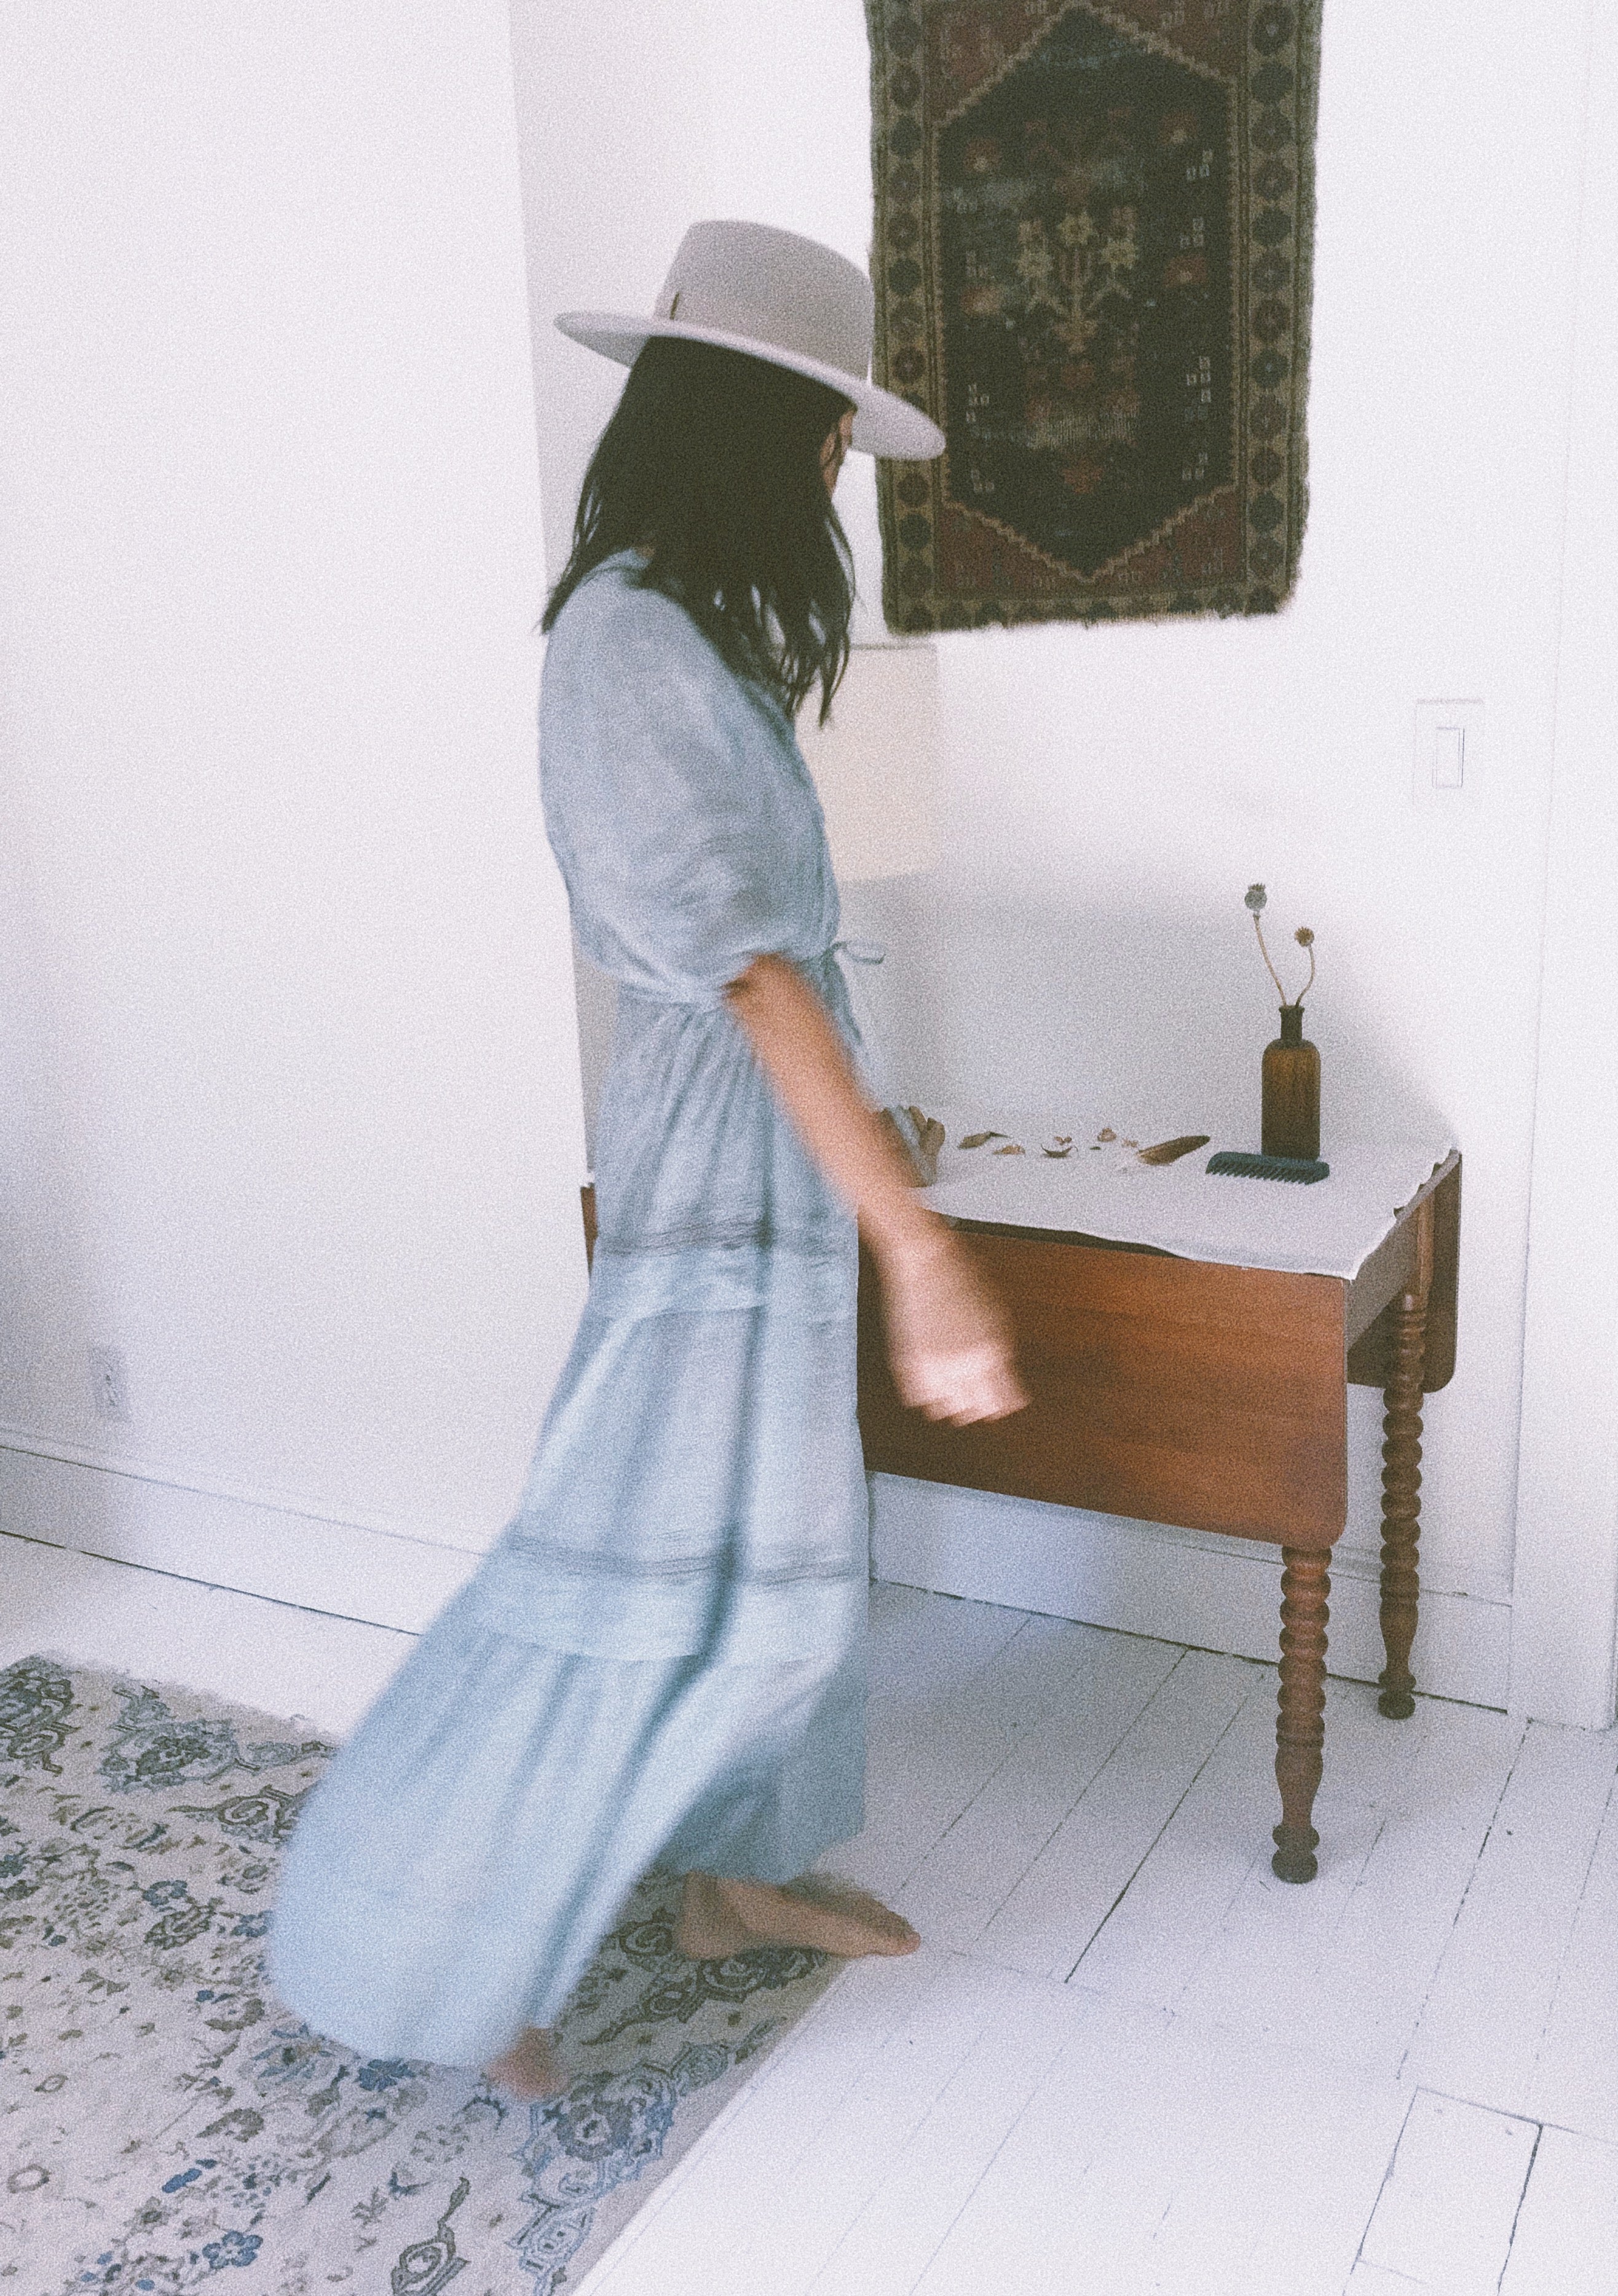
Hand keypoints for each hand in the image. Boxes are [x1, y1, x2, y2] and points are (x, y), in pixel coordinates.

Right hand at [876, 1227, 1028, 1425]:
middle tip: (975, 1389)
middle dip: (977, 1405)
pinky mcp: (905, 1360)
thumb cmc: (963, 1282)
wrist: (924, 1259)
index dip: (1003, 1404)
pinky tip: (930, 1371)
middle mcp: (962, 1362)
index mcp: (990, 1351)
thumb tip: (1010, 1394)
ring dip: (949, 1399)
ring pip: (943, 1409)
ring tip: (950, 1380)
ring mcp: (931, 1363)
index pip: (1001, 1402)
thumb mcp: (997, 1319)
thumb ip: (1002, 1356)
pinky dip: (924, 1389)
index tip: (1002, 1402)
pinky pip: (917, 1395)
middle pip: (973, 1410)